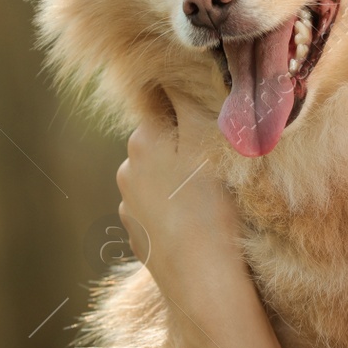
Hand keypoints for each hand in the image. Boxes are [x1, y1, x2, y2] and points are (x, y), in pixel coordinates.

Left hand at [115, 89, 247, 306]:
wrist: (204, 280)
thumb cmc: (211, 205)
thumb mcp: (204, 138)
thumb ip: (184, 96)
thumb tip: (166, 66)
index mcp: (142, 139)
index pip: (163, 104)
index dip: (190, 108)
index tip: (213, 121)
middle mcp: (127, 169)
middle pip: (162, 142)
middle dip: (185, 145)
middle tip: (220, 161)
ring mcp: (130, 207)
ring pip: (161, 177)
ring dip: (181, 179)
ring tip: (213, 198)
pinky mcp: (139, 237)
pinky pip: (160, 211)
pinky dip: (177, 210)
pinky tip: (201, 223)